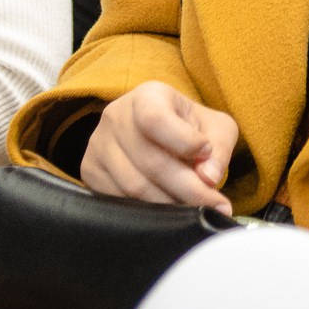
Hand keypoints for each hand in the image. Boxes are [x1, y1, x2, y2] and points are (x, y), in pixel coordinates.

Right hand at [83, 81, 241, 212]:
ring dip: (171, 205)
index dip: (184, 142)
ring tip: (196, 209)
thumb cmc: (190, 128)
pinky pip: (119, 200)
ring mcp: (98, 145)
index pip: (156, 119)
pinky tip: (169, 211)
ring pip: (135, 187)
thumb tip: (208, 176)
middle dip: (188, 189)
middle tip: (215, 205)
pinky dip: (149, 212)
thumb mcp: (215, 128)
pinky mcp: (90, 171)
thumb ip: (219, 148)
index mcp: (147, 96)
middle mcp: (116, 117)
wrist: (157, 132)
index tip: (206, 153)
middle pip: (151, 162)